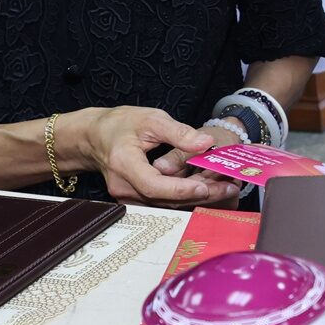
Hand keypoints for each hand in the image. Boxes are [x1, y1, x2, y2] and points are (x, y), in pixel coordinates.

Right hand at [76, 106, 239, 208]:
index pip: (154, 185)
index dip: (180, 189)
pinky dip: (185, 197)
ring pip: (166, 205)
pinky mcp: (134, 201)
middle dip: (200, 195)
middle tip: (230, 188)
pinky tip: (207, 189)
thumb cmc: (120, 125)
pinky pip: (162, 203)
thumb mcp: (151, 119)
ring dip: (196, 198)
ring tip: (226, 188)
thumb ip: (179, 132)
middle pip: (165, 200)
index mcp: (124, 165)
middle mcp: (123, 188)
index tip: (206, 186)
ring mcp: (126, 198)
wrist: (94, 138)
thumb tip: (206, 142)